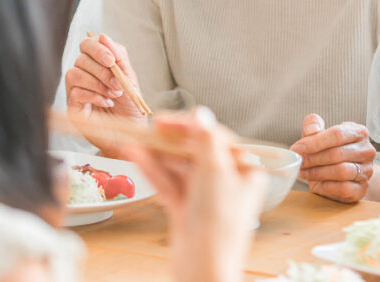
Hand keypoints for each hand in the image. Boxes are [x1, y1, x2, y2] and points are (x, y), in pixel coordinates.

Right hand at [64, 33, 145, 153]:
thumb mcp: (129, 78)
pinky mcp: (72, 105)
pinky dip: (94, 96)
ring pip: (75, 73)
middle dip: (103, 71)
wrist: (130, 131)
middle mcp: (84, 74)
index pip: (88, 44)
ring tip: (114, 94)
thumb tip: (103, 36)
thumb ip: (119, 56)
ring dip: (99, 84)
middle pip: (82, 58)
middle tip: (118, 84)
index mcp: (97, 64)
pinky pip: (76, 92)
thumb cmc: (130, 105)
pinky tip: (105, 102)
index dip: (98, 48)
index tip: (112, 60)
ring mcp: (76, 89)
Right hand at [125, 108, 266, 281]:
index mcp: (245, 171)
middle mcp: (229, 182)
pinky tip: (136, 157)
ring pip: (179, 167)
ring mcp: (206, 198)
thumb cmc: (219, 224)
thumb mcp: (214, 172)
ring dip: (158, 154)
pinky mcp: (187, 212)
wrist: (204, 270)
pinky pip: (170, 184)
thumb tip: (201, 114)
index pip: (217, 138)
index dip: (191, 126)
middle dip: (171, 140)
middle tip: (148, 127)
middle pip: (196, 152)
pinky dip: (154, 171)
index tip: (165, 120)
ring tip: (134, 140)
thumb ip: (205, 141)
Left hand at [290, 114, 374, 203]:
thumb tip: (310, 131)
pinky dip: (327, 187)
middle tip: (298, 162)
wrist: (348, 174)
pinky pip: (344, 188)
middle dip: (312, 158)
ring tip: (303, 172)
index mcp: (359, 132)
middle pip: (337, 153)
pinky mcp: (362, 188)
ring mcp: (367, 171)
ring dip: (317, 173)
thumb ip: (313, 126)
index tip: (297, 148)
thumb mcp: (321, 134)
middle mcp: (366, 151)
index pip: (337, 134)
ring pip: (341, 171)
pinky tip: (317, 184)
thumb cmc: (332, 150)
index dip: (315, 142)